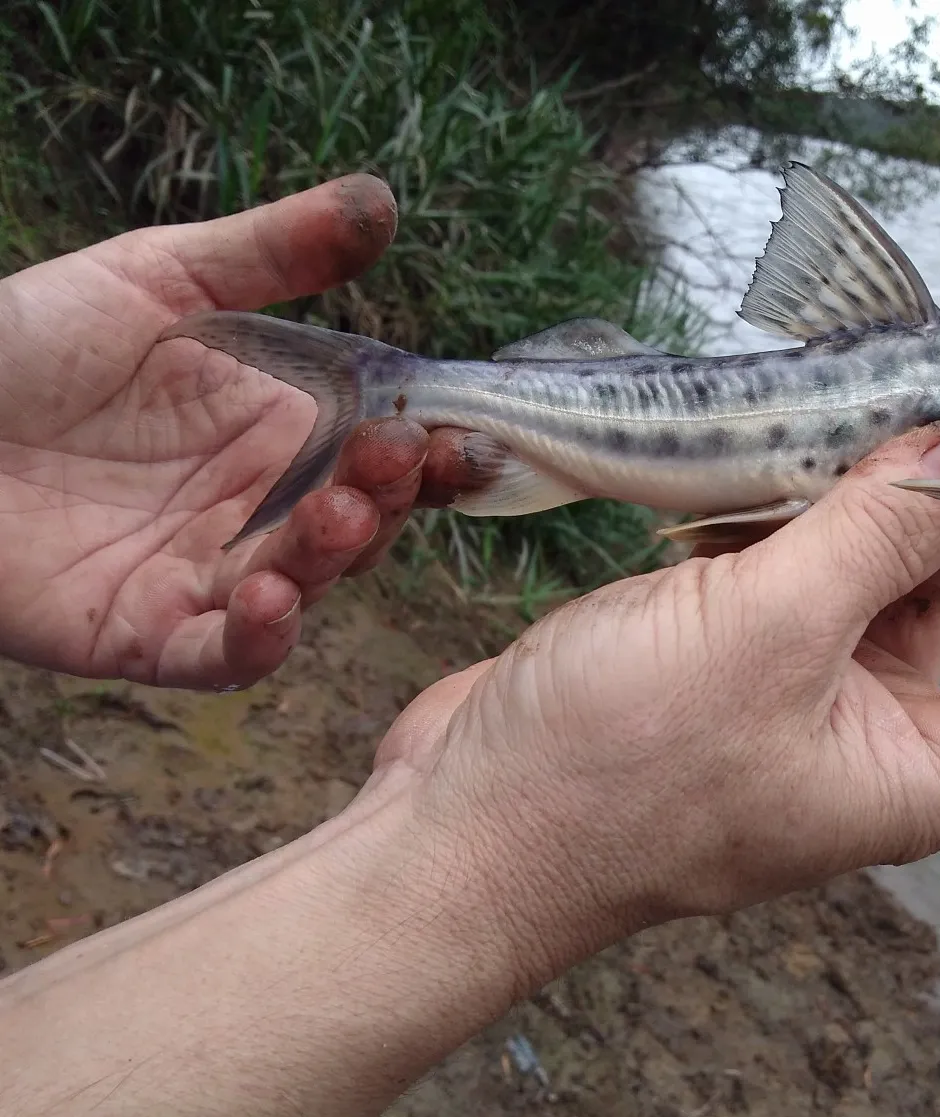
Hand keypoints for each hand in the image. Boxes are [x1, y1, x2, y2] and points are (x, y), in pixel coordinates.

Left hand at [0, 175, 463, 688]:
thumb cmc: (22, 340)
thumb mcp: (155, 277)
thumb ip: (273, 251)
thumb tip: (383, 200)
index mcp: (273, 430)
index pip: (377, 451)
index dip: (426, 449)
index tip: (456, 429)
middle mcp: (254, 508)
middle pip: (358, 520)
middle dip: (388, 494)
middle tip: (394, 456)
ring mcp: (206, 575)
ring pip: (304, 583)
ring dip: (334, 557)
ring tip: (341, 515)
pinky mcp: (148, 631)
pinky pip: (222, 654)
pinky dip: (258, 641)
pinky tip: (273, 602)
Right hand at [370, 422, 939, 986]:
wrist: (465, 825)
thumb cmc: (615, 771)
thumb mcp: (767, 639)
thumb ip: (879, 535)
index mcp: (919, 770)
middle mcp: (865, 731)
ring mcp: (782, 686)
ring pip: (866, 571)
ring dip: (871, 492)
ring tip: (874, 397)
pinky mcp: (712, 651)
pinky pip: (782, 566)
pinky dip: (787, 509)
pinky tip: (769, 448)